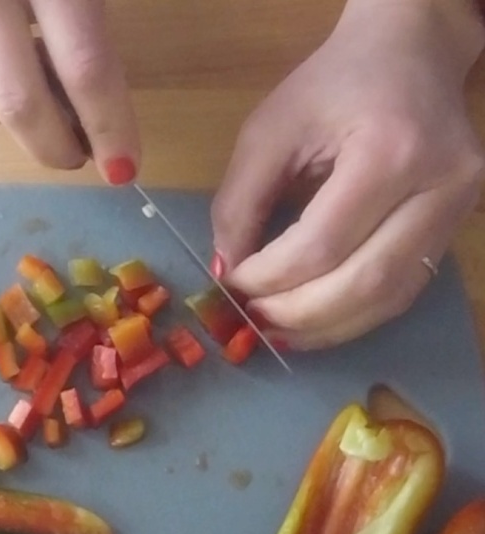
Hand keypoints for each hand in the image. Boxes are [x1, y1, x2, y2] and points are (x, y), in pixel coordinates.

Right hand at [0, 0, 139, 182]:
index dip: (109, 127)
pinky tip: (3, 45)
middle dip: (55, 147)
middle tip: (81, 155)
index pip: (84, 68)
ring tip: (47, 91)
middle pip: (16, 104)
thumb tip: (98, 97)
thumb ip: (89, 15)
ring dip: (20, 114)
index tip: (125, 170)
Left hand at [211, 0, 484, 349]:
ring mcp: (456, 213)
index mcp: (391, 150)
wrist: (411, 53)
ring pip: (388, 299)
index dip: (268, 278)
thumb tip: (225, 271)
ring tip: (276, 332)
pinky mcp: (453, 230)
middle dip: (296, 314)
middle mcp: (438, 187)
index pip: (321, 245)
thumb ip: (239, 202)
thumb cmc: (334, 84)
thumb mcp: (269, 130)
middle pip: (363, 283)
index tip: (231, 283)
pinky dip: (351, 318)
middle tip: (252, 320)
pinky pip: (401, 293)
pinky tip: (311, 323)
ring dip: (324, 329)